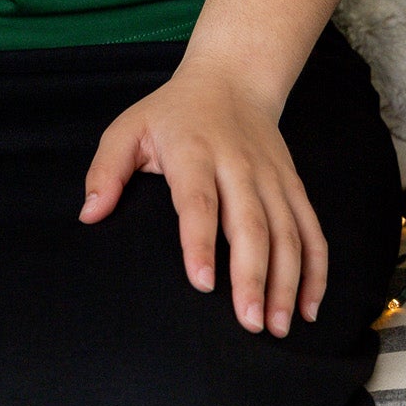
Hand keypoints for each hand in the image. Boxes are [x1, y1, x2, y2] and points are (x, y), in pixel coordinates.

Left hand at [77, 55, 327, 336]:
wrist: (232, 79)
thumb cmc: (172, 113)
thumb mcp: (130, 128)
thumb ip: (106, 170)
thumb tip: (89, 215)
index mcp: (194, 151)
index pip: (199, 201)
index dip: (201, 241)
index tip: (202, 283)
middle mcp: (238, 165)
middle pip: (250, 223)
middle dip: (253, 275)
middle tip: (249, 322)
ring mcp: (271, 176)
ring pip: (287, 231)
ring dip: (287, 280)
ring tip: (277, 326)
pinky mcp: (293, 185)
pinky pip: (311, 229)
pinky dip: (316, 269)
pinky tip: (308, 306)